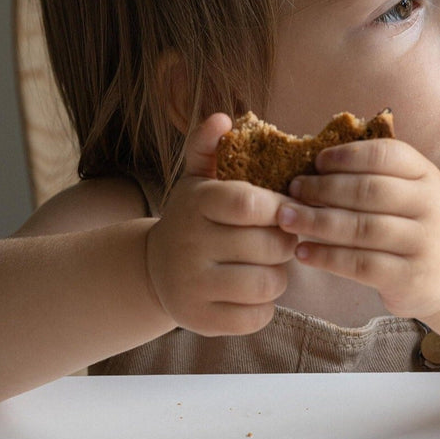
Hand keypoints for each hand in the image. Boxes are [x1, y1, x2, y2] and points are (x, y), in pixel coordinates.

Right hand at [145, 114, 297, 336]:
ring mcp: (193, 286)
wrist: (154, 271)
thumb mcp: (195, 181)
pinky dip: (265, 306)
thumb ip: (207, 147)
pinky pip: (257, 317)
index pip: (248, 203)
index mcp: (195, 204)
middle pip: (267, 246)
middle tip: (282, 239)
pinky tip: (254, 292)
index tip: (285, 209)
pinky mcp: (202, 320)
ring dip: (279, 276)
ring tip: (269, 266)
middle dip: (285, 242)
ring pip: (266, 284)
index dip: (279, 207)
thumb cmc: (192, 219)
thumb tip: (222, 118)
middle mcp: (189, 245)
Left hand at [277, 138, 439, 319]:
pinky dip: (327, 257)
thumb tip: (311, 164)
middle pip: (370, 191)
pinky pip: (361, 264)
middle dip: (324, 189)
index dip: (347, 156)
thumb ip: (371, 175)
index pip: (386, 155)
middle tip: (292, 190)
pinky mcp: (410, 276)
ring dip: (317, 221)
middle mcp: (430, 205)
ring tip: (286, 219)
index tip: (315, 161)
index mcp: (426, 175)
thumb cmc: (411, 225)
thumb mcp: (406, 192)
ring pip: (362, 228)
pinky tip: (302, 252)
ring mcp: (423, 242)